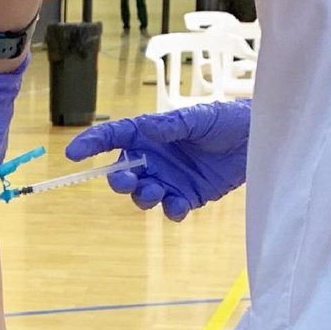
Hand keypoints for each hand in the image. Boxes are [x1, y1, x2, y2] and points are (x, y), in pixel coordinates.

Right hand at [65, 100, 250, 220]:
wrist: (258, 141)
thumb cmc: (226, 121)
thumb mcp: (197, 118)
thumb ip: (170, 126)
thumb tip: (144, 127)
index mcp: (149, 135)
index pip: (113, 138)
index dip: (91, 145)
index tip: (72, 153)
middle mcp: (154, 159)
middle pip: (122, 173)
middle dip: (119, 180)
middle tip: (128, 180)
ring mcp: (168, 180)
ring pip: (142, 195)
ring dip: (144, 196)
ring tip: (158, 192)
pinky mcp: (186, 197)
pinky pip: (170, 209)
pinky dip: (171, 211)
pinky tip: (179, 206)